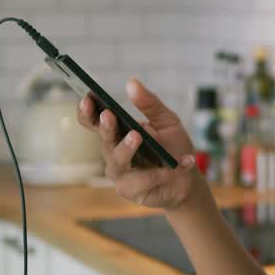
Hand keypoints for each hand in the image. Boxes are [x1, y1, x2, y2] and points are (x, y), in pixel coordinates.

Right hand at [75, 78, 201, 210]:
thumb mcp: (167, 120)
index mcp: (117, 132)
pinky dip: (157, 173)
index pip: (93, 121)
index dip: (87, 111)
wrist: (187, 179)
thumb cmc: (173, 147)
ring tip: (137, 136)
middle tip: (108, 115)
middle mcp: (113, 152)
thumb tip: (131, 83)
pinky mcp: (130, 191)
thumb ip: (150, 103)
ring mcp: (120, 173)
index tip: (87, 98)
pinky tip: (173, 167)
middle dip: (105, 127)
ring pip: (117, 162)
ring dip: (126, 149)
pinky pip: (139, 182)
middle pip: (103, 140)